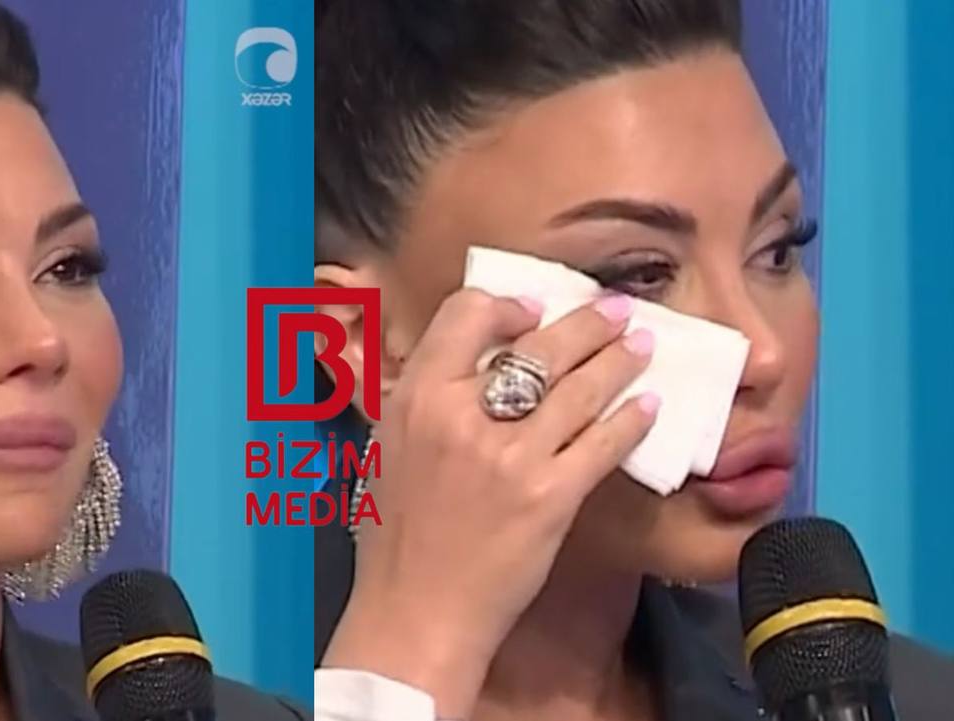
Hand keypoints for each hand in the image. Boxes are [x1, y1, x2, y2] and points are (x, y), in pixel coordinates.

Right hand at [321, 289, 657, 718]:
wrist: (416, 610)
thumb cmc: (393, 537)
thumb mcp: (386, 450)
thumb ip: (422, 402)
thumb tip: (460, 367)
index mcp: (417, 399)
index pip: (467, 315)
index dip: (508, 303)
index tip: (534, 309)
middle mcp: (463, 416)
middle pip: (538, 345)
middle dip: (587, 322)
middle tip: (616, 310)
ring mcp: (511, 455)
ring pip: (580, 387)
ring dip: (620, 359)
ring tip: (643, 345)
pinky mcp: (550, 495)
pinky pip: (602, 443)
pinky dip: (631, 419)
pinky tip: (649, 406)